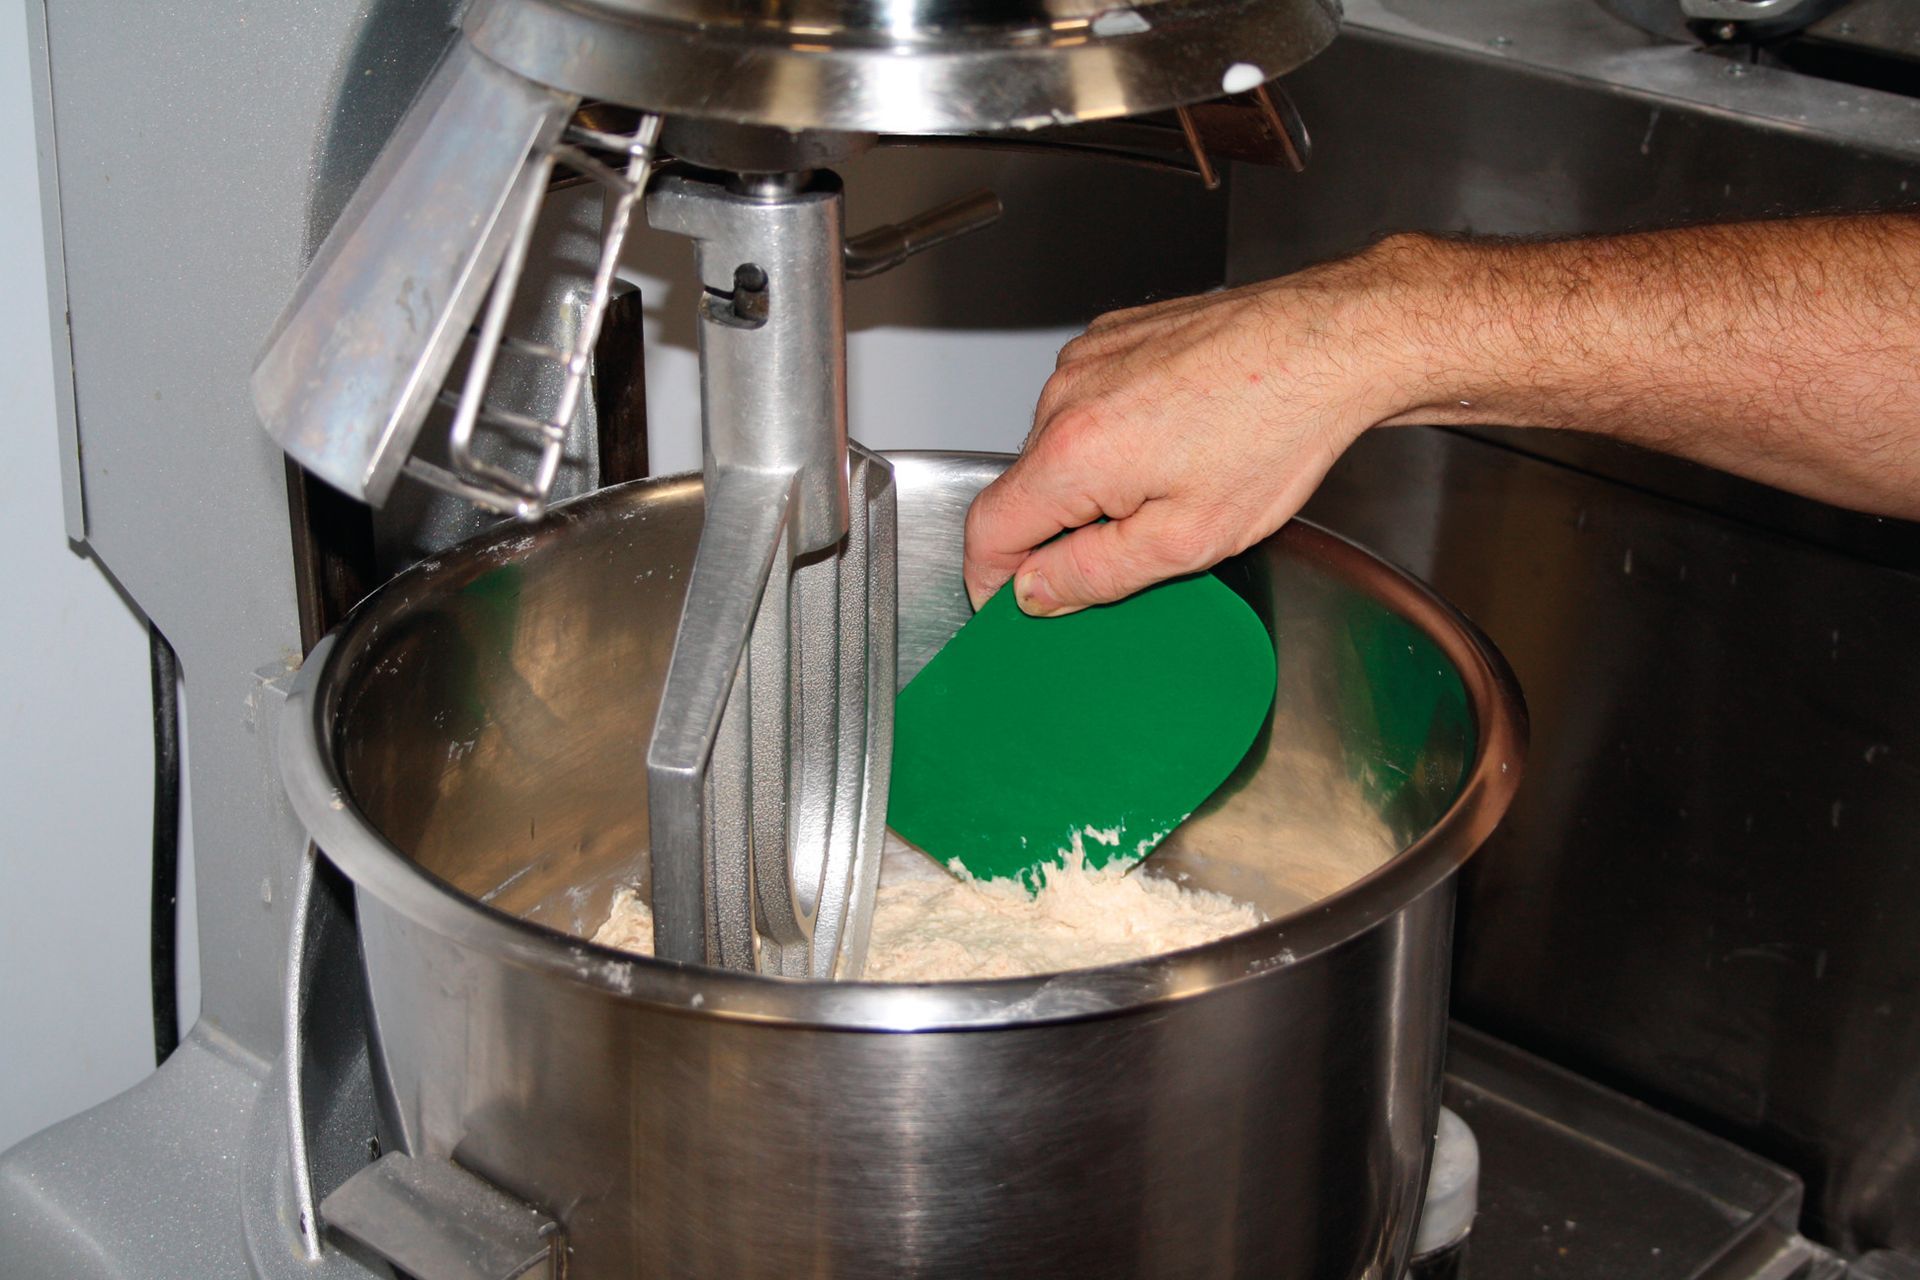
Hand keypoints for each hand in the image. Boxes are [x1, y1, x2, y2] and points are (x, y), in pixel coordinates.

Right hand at [962, 236, 1445, 614]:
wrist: (1331, 342)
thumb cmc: (1277, 430)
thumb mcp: (1186, 542)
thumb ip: (1093, 576)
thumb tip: (1035, 593)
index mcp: (1072, 453)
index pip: (987, 532)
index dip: (991, 581)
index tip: (1015, 605)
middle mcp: (1064, 395)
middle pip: (1025, 489)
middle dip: (1063, 531)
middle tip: (1140, 545)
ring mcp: (1086, 358)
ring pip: (1058, 447)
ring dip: (1095, 479)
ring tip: (1177, 478)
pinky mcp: (1113, 335)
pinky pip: (1088, 404)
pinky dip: (1118, 433)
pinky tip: (1181, 436)